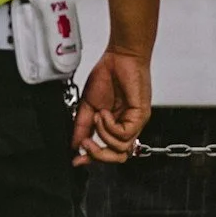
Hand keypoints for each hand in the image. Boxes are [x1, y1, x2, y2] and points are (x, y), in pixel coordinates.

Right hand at [72, 48, 150, 165]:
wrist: (120, 56)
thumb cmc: (108, 75)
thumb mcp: (88, 104)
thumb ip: (82, 126)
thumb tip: (74, 144)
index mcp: (116, 125)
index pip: (108, 151)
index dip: (92, 158)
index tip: (77, 159)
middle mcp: (127, 126)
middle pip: (118, 156)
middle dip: (98, 154)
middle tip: (85, 144)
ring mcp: (135, 122)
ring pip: (122, 149)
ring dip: (103, 135)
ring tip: (96, 117)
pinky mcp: (140, 116)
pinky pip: (124, 134)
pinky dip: (109, 126)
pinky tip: (104, 113)